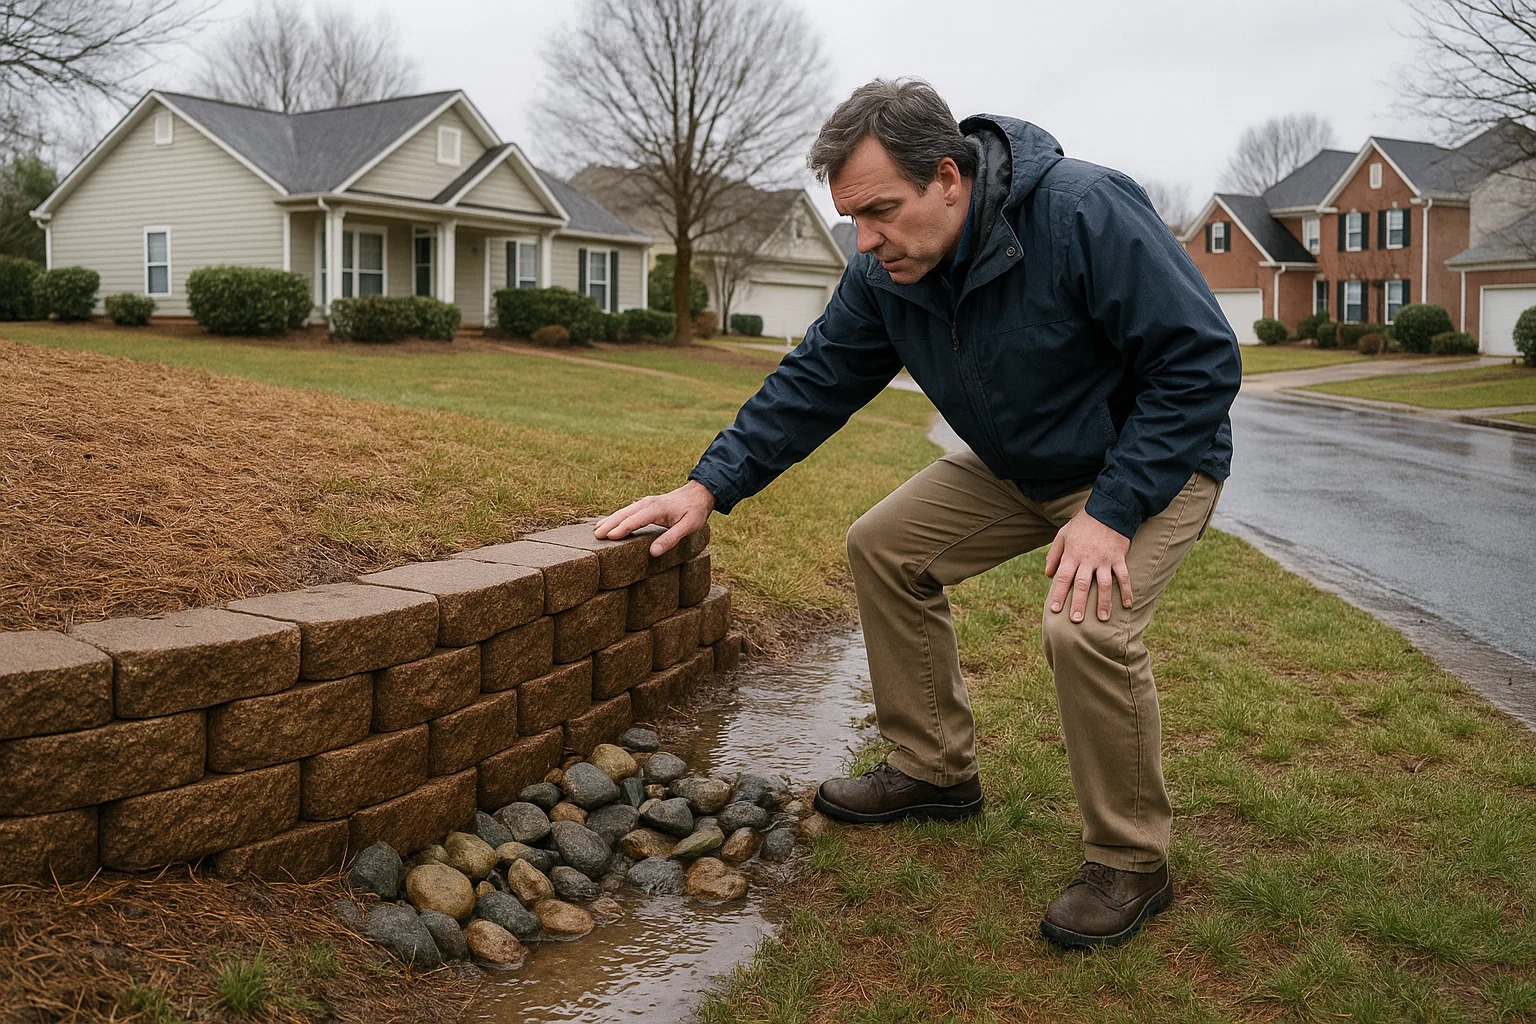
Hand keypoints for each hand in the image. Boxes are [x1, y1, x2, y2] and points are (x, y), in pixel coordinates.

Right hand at [593, 480, 715, 556]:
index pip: (635, 520)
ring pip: (624, 512)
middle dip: (609, 524)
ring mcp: (646, 502)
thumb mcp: (688, 527)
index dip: (621, 529)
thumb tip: (653, 552)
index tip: (609, 537)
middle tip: (596, 536)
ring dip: (610, 520)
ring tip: (596, 530)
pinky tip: (610, 522)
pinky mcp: (646, 504)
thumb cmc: (694, 511)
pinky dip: (617, 517)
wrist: (699, 494)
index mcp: (656, 509)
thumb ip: (670, 538)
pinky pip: (628, 511)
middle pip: (624, 514)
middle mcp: (647, 503)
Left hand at [1044, 510, 1132, 622]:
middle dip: (1078, 603)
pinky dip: (1126, 591)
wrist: (1107, 509)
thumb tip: (1047, 574)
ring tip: (1102, 619)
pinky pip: (1123, 576)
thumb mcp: (1063, 535)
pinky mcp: (1118, 558)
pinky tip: (1127, 605)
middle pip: (1082, 585)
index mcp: (1072, 555)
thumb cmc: (1082, 524)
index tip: (1055, 610)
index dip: (1058, 594)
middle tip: (1076, 620)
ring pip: (1103, 584)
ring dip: (1103, 602)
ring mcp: (1104, 559)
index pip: (1063, 578)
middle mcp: (1087, 559)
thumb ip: (1054, 554)